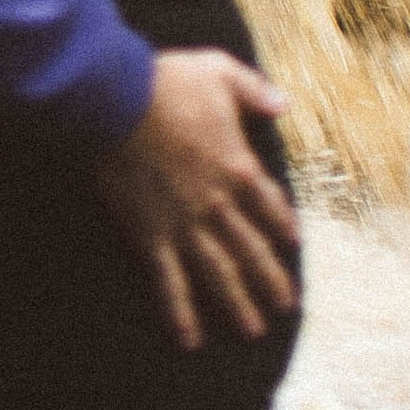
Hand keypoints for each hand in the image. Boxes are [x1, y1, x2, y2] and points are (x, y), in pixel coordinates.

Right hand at [92, 48, 298, 352]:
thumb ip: (254, 90)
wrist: (116, 98)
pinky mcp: (152, 235)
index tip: (293, 243)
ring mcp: (185, 223)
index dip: (282, 224)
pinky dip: (181, 312)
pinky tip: (189, 339)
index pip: (269, 204)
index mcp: (237, 165)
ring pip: (220, 272)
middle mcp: (217, 202)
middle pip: (252, 249)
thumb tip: (283, 104)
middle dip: (271, 279)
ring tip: (253, 329)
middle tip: (286, 305)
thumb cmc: (166, 80)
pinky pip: (170, 281)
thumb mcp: (219, 70)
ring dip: (238, 303)